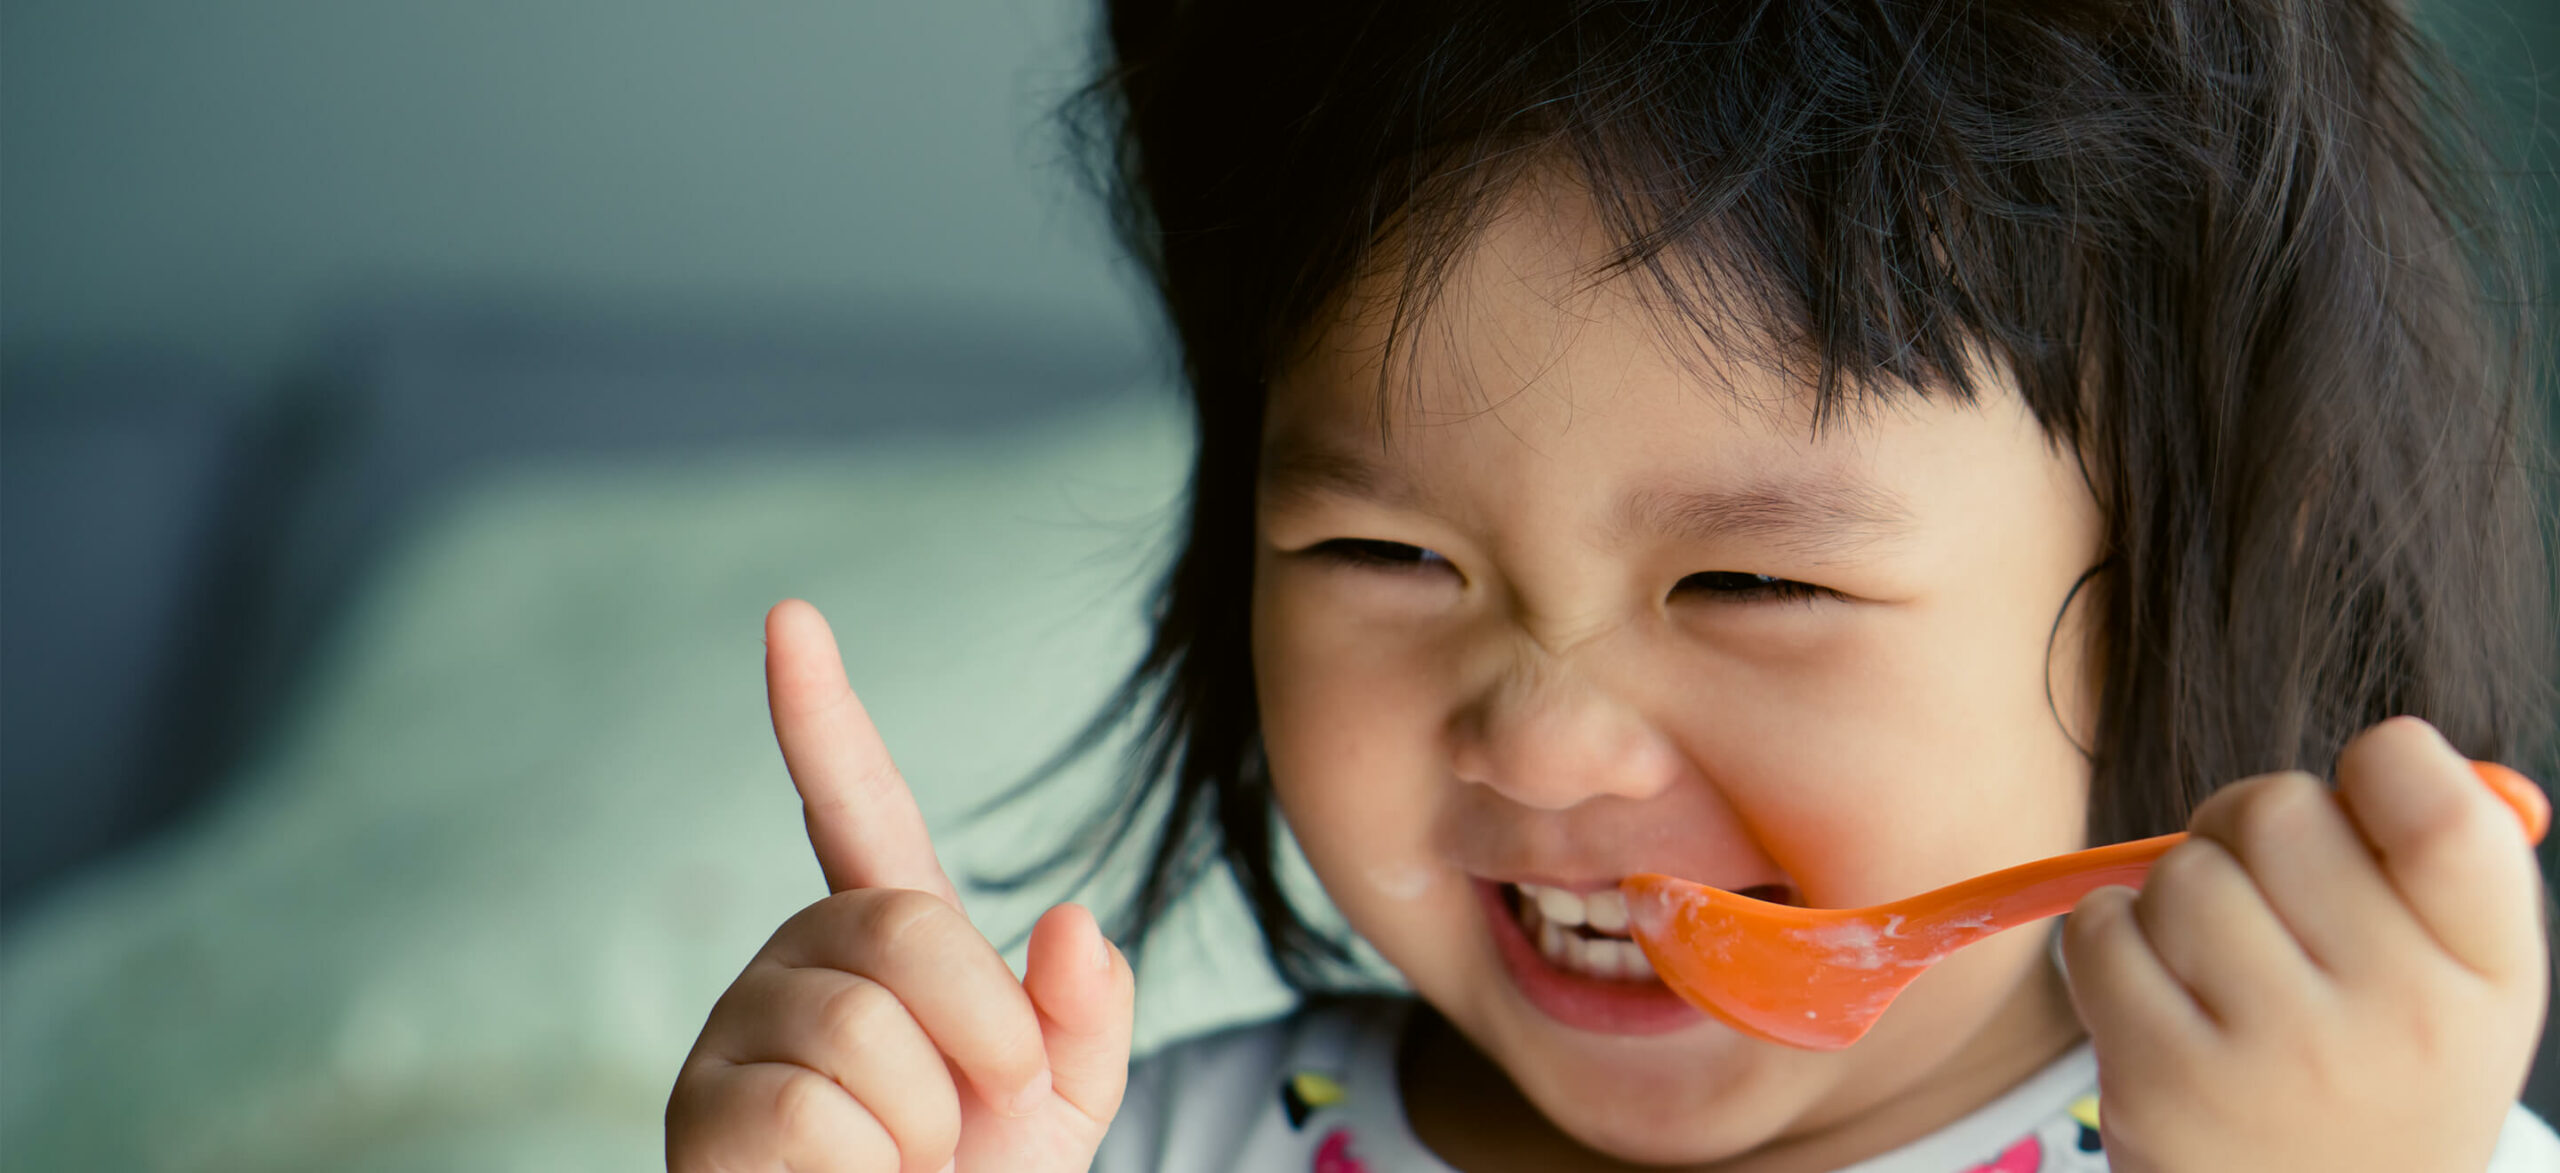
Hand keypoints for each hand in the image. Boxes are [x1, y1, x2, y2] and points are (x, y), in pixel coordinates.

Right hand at [667, 600, 1135, 1171]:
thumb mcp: (1062, 1103)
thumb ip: (1088, 1013)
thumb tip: (1072, 919)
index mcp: (885, 936)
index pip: (853, 805)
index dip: (821, 712)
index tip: (791, 617)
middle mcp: (796, 958)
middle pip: (905, 929)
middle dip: (985, 1034)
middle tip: (983, 1115)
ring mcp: (738, 1030)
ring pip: (859, 1030)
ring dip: (926, 1125)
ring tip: (904, 1167)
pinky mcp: (700, 1114)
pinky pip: (810, 1112)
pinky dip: (866, 1171)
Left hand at [2060, 717, 2547, 1170]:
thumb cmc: (2376, 1071)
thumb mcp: (2461, 982)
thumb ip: (2442, 858)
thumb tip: (2396, 743)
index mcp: (2487, 970)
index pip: (2440, 807)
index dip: (2382, 766)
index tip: (2355, 808)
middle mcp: (2398, 1014)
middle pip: (2275, 809)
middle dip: (2245, 827)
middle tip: (2258, 891)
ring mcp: (2279, 1054)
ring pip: (2179, 871)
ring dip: (2173, 896)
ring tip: (2211, 964)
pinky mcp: (2168, 1084)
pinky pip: (2100, 931)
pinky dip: (2107, 941)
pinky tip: (2151, 992)